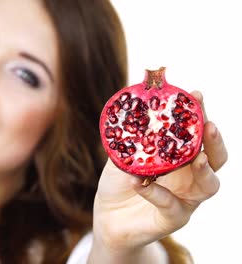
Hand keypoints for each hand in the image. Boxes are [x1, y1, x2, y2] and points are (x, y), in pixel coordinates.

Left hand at [92, 90, 226, 251]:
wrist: (107, 216)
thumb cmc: (119, 183)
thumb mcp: (121, 156)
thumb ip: (130, 139)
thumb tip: (130, 110)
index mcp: (181, 158)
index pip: (198, 135)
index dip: (200, 115)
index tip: (196, 95)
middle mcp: (190, 177)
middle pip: (216, 158)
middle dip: (214, 140)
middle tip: (208, 125)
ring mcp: (185, 199)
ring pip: (209, 185)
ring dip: (204, 169)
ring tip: (195, 157)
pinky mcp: (173, 218)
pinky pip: (172, 206)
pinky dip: (156, 192)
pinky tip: (140, 183)